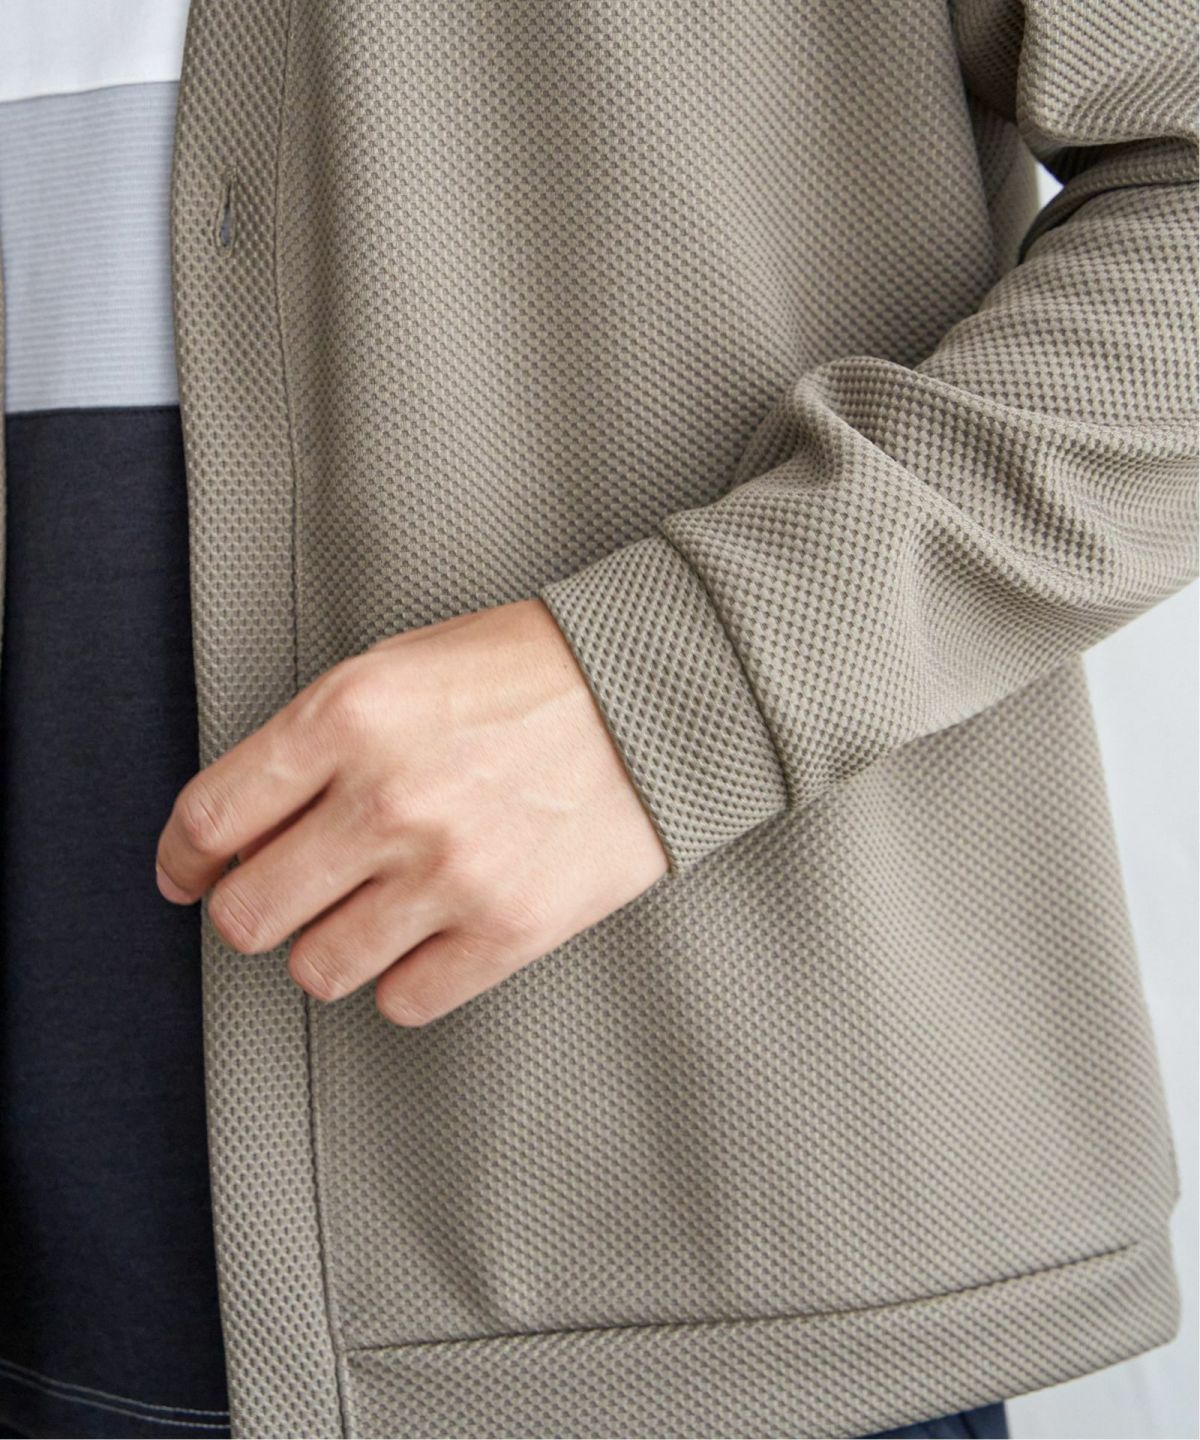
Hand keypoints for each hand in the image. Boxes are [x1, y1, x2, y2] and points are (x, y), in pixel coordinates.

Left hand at [155, 599, 668, 1024]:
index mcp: (348, 716)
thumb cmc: (530, 671)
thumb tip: (243, 827)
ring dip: (326, 949)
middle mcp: (387, 800)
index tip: (191, 873)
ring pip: (317, 970)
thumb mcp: (402, 665)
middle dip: (248, 911)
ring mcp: (449, 873)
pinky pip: (403, 1001)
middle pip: (248, 914)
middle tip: (278, 897)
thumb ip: (315, 740)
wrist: (660, 694)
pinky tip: (427, 936)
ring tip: (363, 915)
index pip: (210, 819)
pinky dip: (403, 978)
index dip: (185, 857)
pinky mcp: (508, 930)